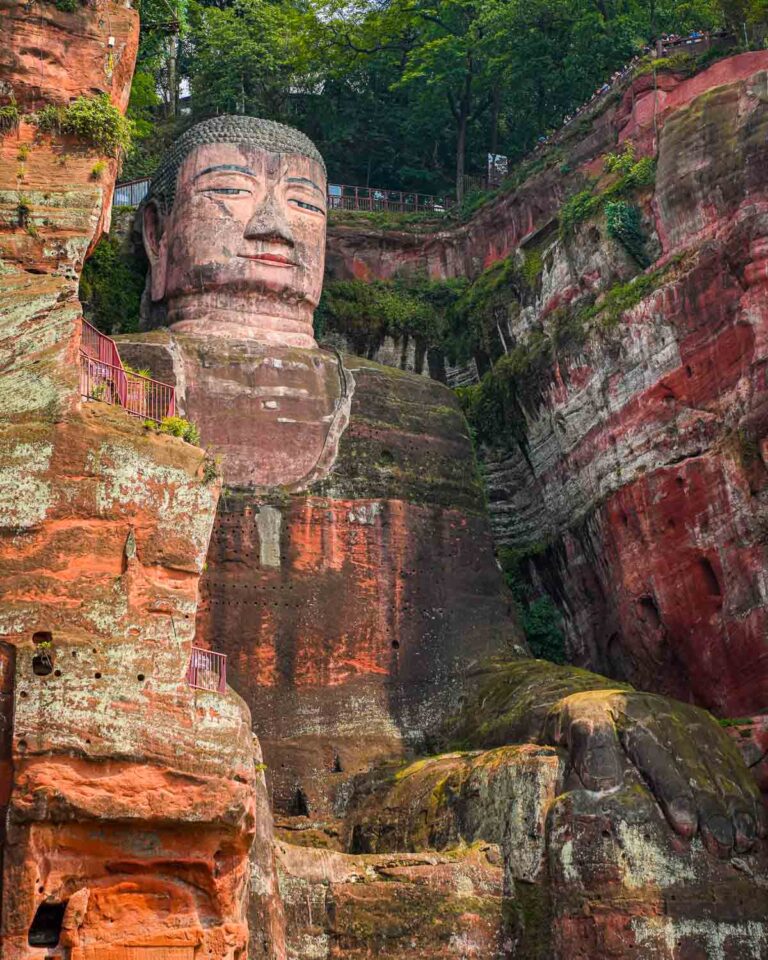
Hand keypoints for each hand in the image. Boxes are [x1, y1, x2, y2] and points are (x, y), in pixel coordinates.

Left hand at [544, 689, 766, 857]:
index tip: (686, 827)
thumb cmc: (579, 722)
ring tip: (740, 842)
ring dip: (732, 806)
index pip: (655, 756)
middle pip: (693, 764)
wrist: (597, 702)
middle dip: (710, 808)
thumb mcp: (569, 723)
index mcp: (630, 715)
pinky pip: (731, 760)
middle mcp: (664, 715)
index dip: (674, 792)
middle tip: (719, 846)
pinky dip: (744, 793)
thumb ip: (587, 745)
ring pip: (717, 765)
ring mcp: (688, 720)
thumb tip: (604, 782)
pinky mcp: (706, 729)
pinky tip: (751, 823)